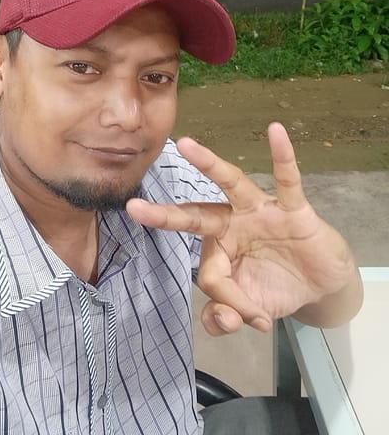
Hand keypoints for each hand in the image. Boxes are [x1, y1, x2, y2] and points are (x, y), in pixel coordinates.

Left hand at [126, 122, 361, 335]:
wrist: (321, 283)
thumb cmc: (277, 284)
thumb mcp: (251, 308)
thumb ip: (227, 315)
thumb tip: (218, 322)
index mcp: (218, 245)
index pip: (209, 273)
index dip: (228, 300)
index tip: (250, 318)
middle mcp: (232, 222)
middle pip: (194, 215)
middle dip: (165, 215)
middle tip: (132, 208)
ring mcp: (260, 211)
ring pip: (230, 183)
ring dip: (207, 164)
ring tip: (184, 145)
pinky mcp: (292, 208)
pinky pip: (287, 180)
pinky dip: (283, 157)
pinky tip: (276, 132)